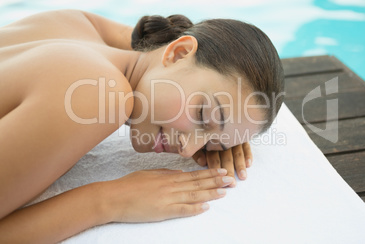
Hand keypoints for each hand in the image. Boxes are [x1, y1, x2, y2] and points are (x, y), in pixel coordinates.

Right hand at [104, 168, 233, 222]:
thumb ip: (166, 173)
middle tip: (231, 180)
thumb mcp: (149, 173)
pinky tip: (205, 208)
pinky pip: (181, 210)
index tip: (222, 171)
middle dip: (216, 182)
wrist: (114, 197)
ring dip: (210, 194)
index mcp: (168, 177)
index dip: (210, 174)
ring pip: (194, 195)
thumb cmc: (129, 184)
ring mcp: (167, 198)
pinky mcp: (162, 211)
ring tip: (224, 192)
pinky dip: (194, 209)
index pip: (194, 175)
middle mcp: (171, 186)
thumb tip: (181, 173)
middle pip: (198, 184)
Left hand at [192, 142, 252, 186]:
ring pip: (237, 153)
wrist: (214, 121)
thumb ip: (198, 153)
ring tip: (243, 177)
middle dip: (230, 171)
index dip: (216, 168)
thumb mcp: (197, 143)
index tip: (219, 180)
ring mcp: (233, 138)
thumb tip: (202, 162)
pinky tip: (249, 164)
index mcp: (210, 142)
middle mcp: (223, 140)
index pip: (214, 157)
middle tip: (233, 183)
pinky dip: (248, 154)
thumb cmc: (203, 136)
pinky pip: (246, 146)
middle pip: (227, 157)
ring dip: (240, 165)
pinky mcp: (242, 136)